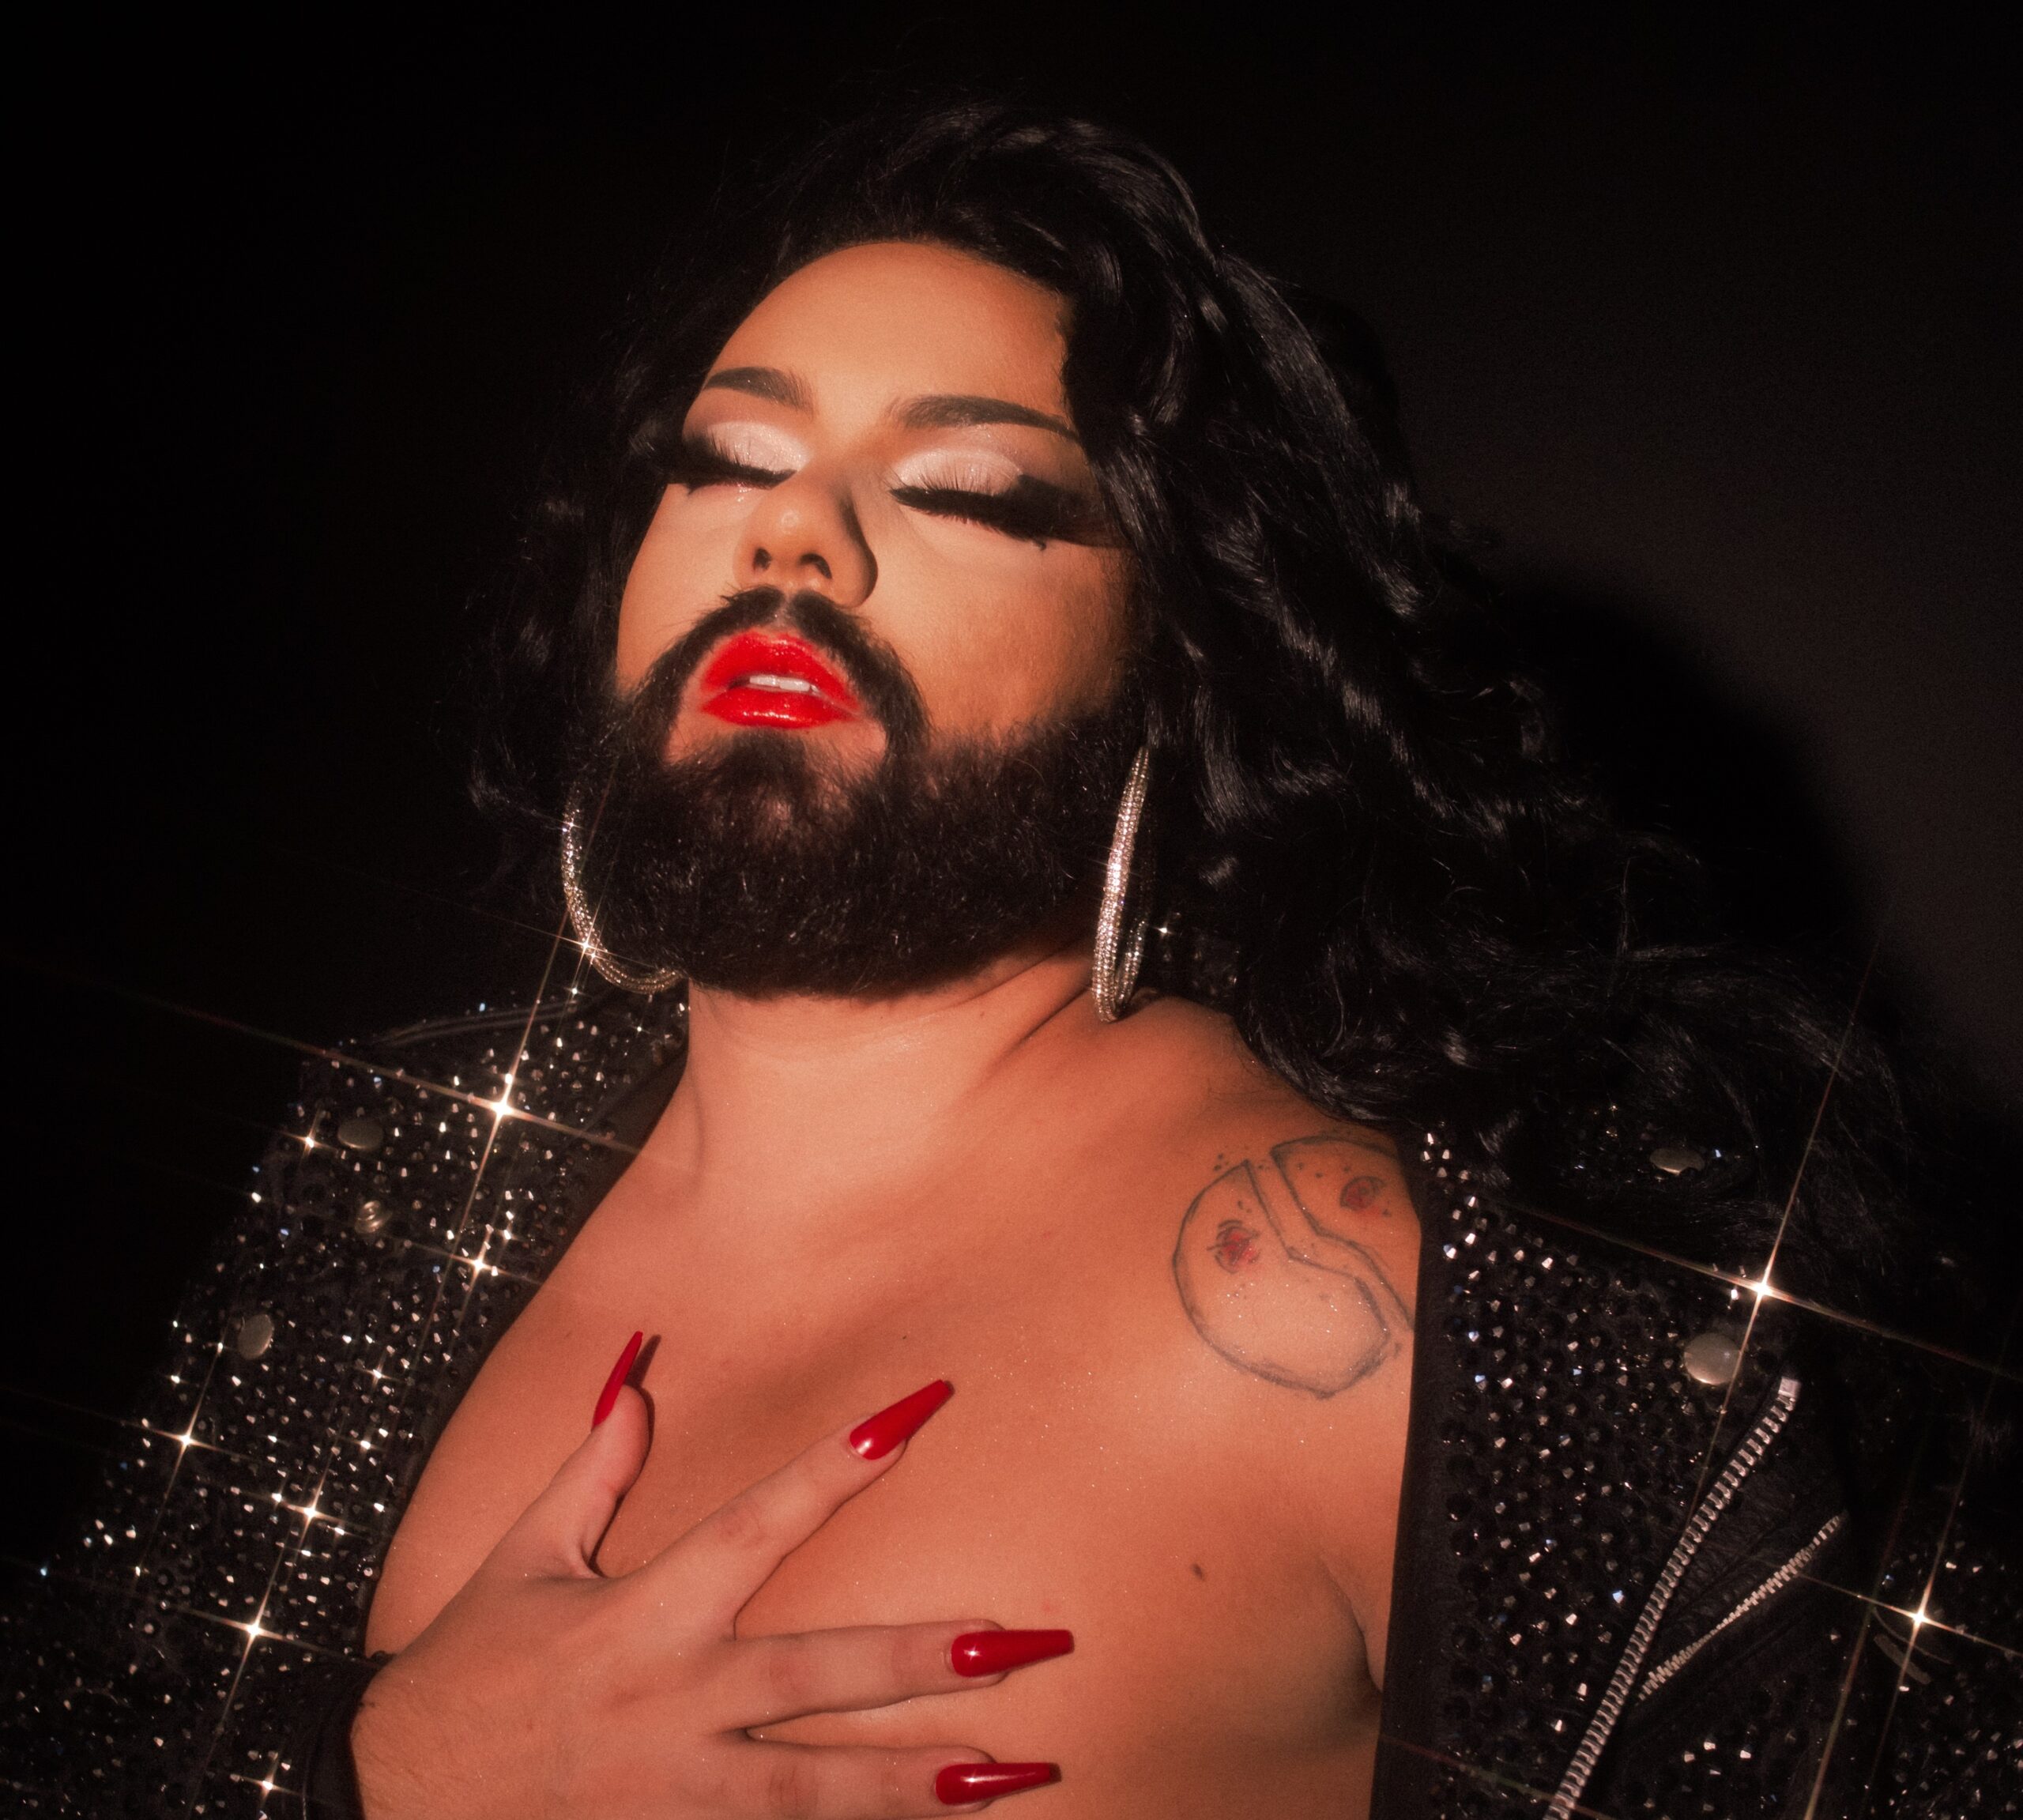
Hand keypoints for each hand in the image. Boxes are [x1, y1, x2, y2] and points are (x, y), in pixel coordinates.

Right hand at [350, 1355, 1065, 1817]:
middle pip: (816, 1675)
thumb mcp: (522, 1560)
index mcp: (643, 1613)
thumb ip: (592, 1471)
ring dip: (919, 1779)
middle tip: (1023, 1640)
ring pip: (817, 1789)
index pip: (756, 1521)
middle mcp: (674, 1699)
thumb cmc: (467, 1672)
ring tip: (1016, 1769)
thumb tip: (634, 1376)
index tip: (913, 1415)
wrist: (394, 1802)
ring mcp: (678, 1789)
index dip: (834, 1468)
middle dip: (920, 1659)